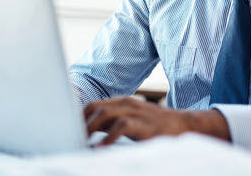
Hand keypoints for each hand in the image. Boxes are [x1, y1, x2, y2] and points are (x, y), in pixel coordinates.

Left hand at [83, 96, 230, 145]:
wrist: (184, 125)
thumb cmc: (155, 126)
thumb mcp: (132, 119)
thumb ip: (114, 121)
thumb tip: (90, 131)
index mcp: (121, 102)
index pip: (92, 105)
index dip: (77, 116)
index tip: (66, 129)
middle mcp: (126, 103)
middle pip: (94, 108)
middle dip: (80, 122)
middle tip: (69, 136)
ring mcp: (135, 112)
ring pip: (105, 114)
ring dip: (90, 127)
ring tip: (80, 141)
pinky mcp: (144, 124)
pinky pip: (121, 126)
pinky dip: (108, 137)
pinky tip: (100, 148)